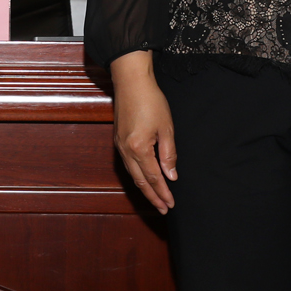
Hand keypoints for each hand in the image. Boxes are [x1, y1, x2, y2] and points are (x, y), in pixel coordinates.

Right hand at [110, 50, 177, 213]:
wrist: (131, 81)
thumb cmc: (151, 100)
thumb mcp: (166, 128)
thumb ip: (169, 155)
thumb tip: (171, 176)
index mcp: (139, 148)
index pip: (154, 177)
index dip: (163, 192)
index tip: (171, 204)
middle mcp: (126, 150)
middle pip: (141, 181)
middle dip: (153, 196)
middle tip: (164, 209)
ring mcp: (120, 146)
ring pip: (133, 174)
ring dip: (145, 188)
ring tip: (156, 198)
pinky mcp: (119, 140)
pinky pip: (128, 164)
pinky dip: (138, 176)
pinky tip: (145, 179)